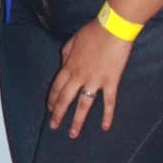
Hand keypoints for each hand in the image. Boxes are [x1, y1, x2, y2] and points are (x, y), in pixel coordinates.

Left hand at [47, 20, 133, 136]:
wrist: (113, 28)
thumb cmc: (93, 31)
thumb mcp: (72, 41)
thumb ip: (66, 54)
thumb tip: (62, 62)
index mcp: (69, 65)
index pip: (57, 86)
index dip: (52, 99)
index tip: (49, 108)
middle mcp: (79, 76)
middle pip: (65, 98)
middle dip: (58, 113)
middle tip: (53, 126)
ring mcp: (95, 80)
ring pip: (83, 105)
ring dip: (77, 120)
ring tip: (72, 134)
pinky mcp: (111, 81)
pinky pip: (108, 101)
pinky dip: (107, 115)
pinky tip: (105, 126)